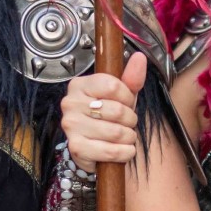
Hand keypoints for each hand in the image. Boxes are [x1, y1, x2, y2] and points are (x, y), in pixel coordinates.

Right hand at [60, 52, 146, 172]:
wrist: (94, 147)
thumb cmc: (108, 117)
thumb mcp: (122, 95)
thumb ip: (131, 78)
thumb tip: (139, 57)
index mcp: (80, 85)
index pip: (113, 85)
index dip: (128, 97)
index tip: (127, 103)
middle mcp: (70, 103)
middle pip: (117, 110)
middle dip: (130, 119)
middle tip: (127, 122)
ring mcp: (71, 126)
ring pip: (116, 132)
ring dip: (129, 137)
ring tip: (124, 136)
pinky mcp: (76, 148)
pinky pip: (111, 151)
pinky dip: (125, 153)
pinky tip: (123, 149)